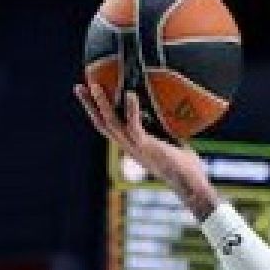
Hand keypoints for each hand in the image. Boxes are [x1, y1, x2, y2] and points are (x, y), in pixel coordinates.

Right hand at [74, 83, 219, 218]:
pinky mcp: (146, 147)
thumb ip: (163, 125)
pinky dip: (131, 110)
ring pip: (111, 123)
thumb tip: (167, 107)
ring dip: (102, 104)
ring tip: (96, 85)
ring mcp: (135, 147)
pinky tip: (130, 94)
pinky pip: (134, 126)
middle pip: (102, 124)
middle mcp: (129, 147)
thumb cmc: (184, 163)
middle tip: (79, 86)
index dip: (97, 112)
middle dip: (89, 105)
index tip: (89, 96)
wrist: (190, 184)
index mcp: (132, 145)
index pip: (109, 127)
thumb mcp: (169, 139)